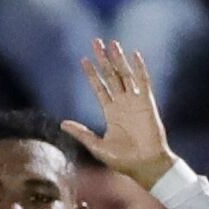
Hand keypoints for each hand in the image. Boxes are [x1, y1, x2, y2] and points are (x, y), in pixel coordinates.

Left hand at [60, 39, 179, 192]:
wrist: (145, 166)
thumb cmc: (123, 161)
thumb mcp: (97, 146)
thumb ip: (81, 133)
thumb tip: (61, 123)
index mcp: (111, 112)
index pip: (100, 87)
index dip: (92, 74)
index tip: (84, 60)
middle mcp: (122, 104)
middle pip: (111, 76)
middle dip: (103, 59)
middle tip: (96, 42)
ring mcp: (135, 102)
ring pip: (126, 75)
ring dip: (118, 59)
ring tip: (112, 44)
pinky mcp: (147, 103)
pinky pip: (144, 82)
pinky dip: (140, 68)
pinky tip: (134, 55)